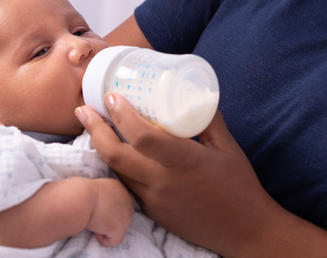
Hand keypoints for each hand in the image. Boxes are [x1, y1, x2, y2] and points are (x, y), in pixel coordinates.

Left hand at [76, 93, 278, 256]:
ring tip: (93, 125)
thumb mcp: (228, 146)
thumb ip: (208, 120)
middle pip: (115, 155)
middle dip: (94, 129)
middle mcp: (162, 181)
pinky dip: (119, 165)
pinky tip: (117, 151)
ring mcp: (154, 199)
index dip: (122, 115)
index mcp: (183, 161)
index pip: (142, 136)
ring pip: (117, 170)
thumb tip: (195, 95)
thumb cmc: (239, 185)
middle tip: (83, 108)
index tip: (112, 96)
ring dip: (101, 146)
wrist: (243, 231)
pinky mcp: (152, 212)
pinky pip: (128, 185)